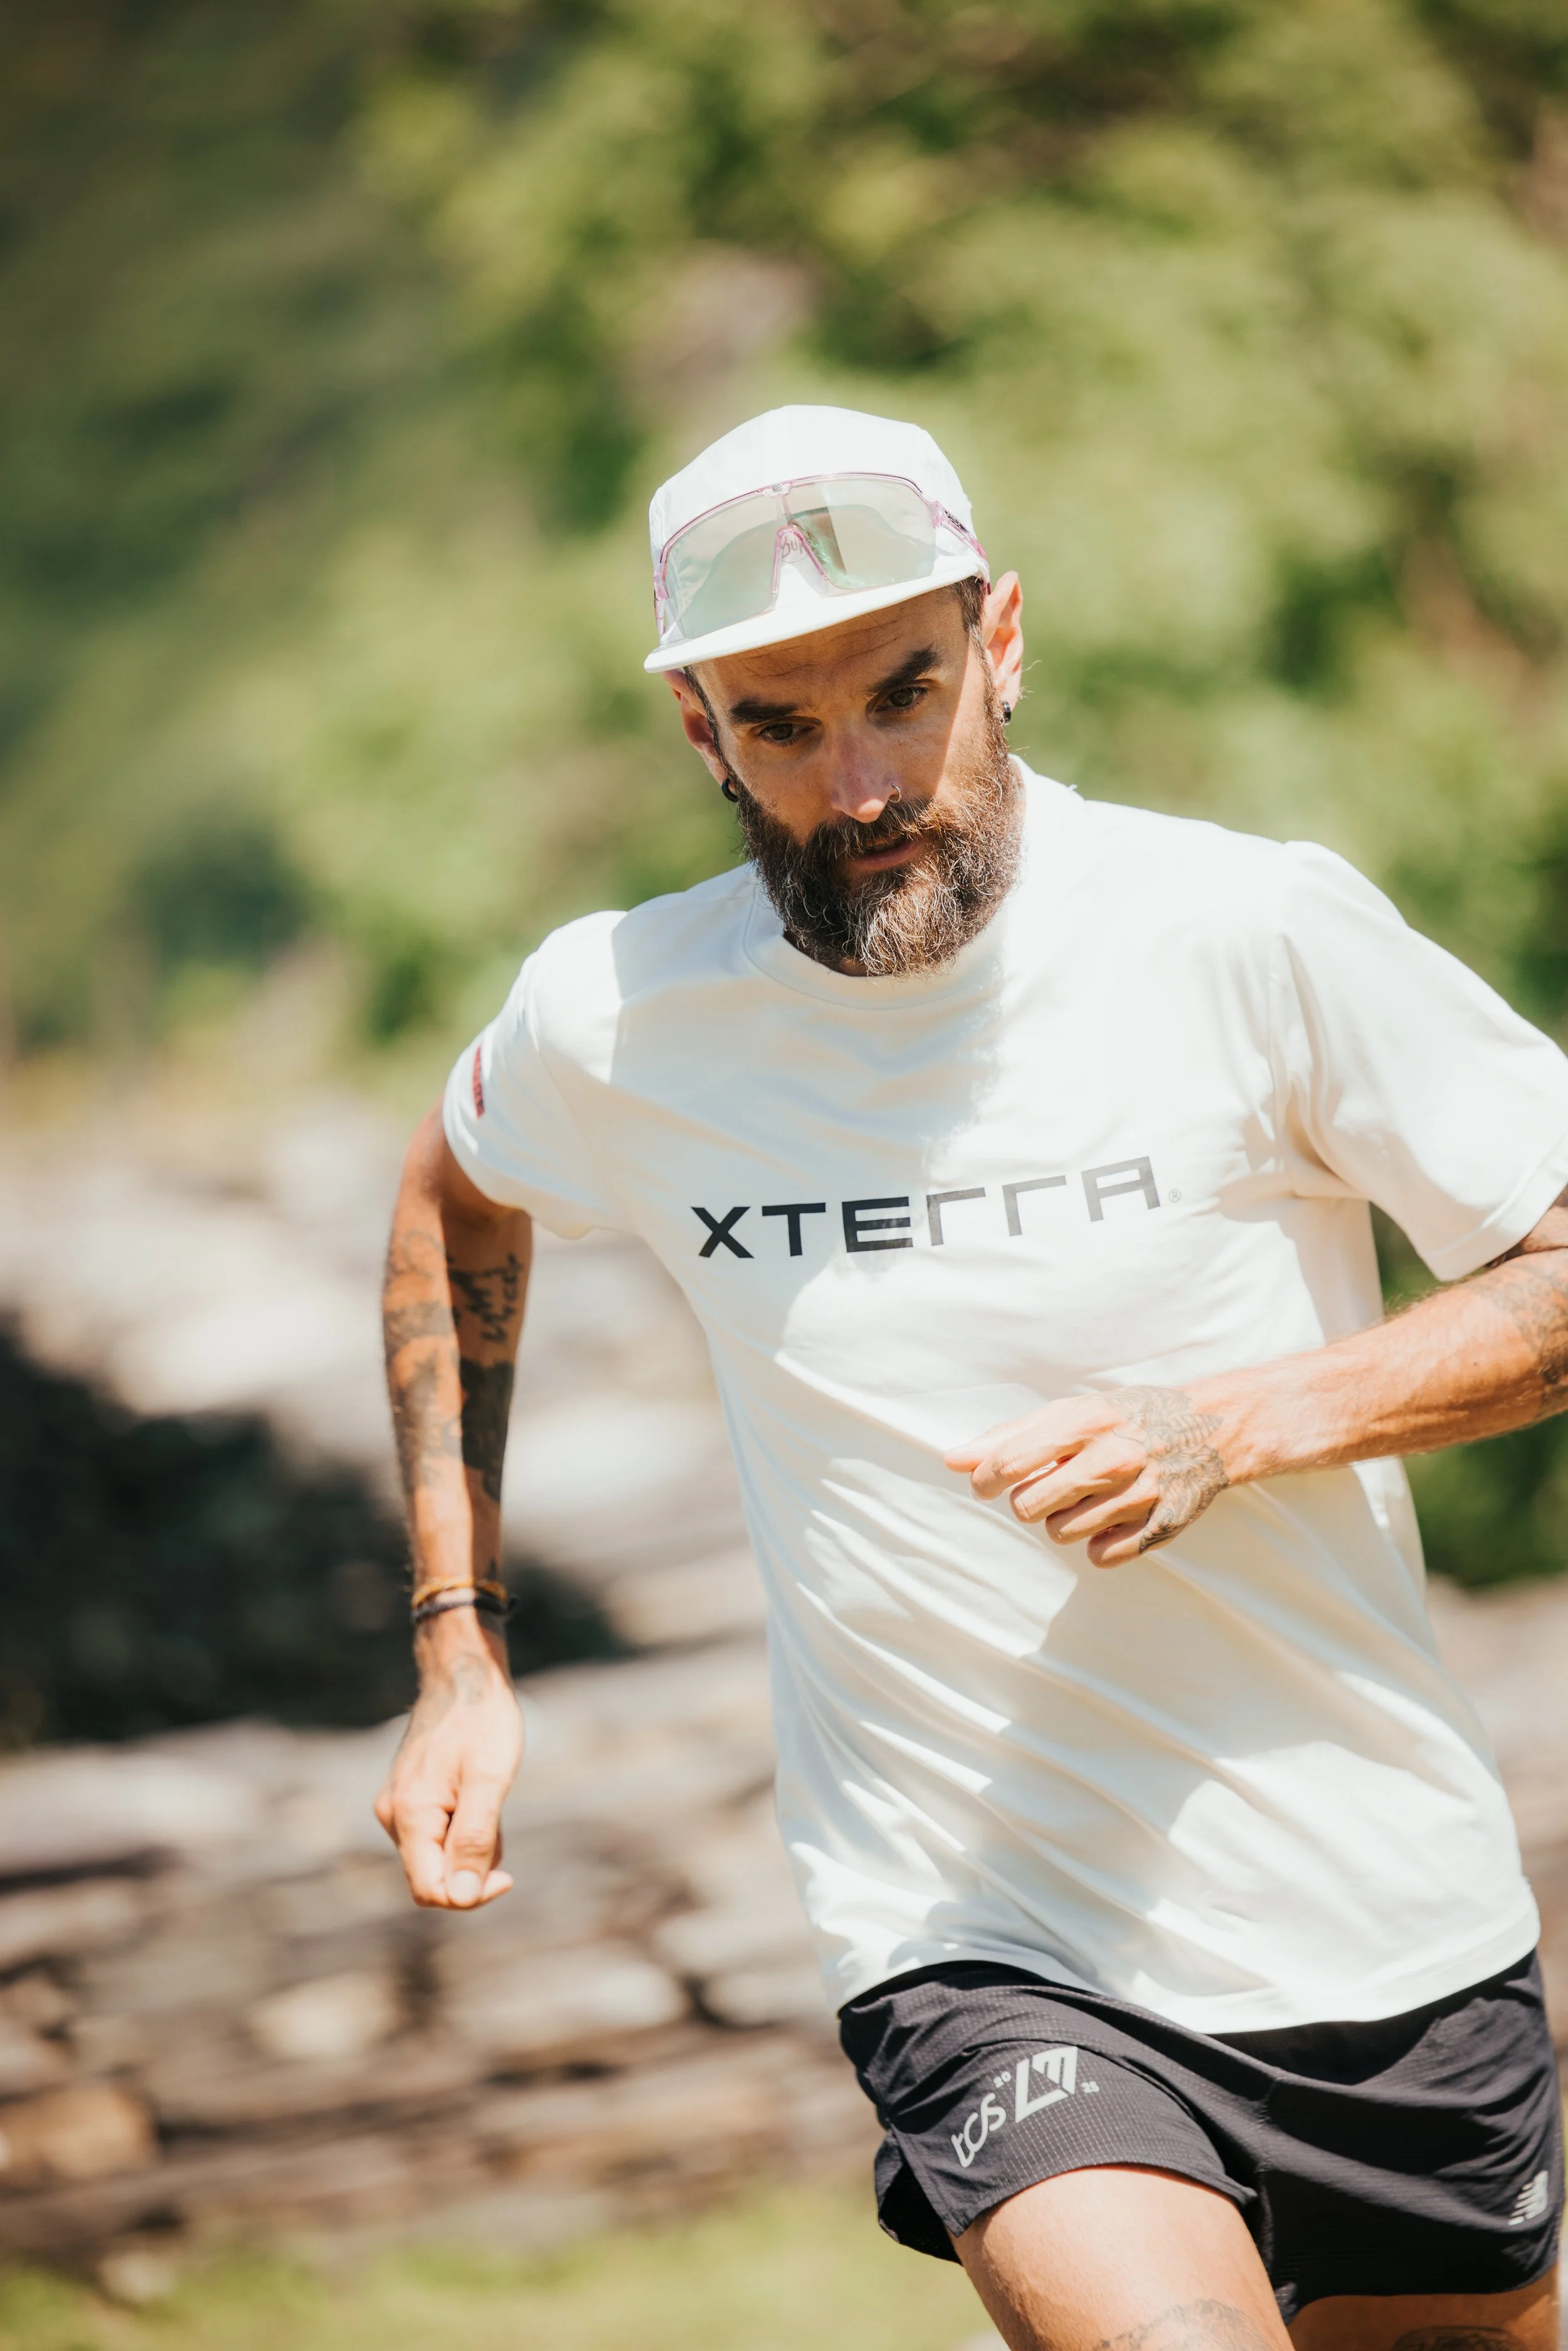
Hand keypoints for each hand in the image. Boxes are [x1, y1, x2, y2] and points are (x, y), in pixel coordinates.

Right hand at [375, 1643, 523, 1907]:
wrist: (464, 1672)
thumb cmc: (482, 1721)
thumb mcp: (489, 1780)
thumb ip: (474, 1840)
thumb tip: (460, 1897)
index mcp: (409, 1815)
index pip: (431, 1891)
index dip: (469, 1896)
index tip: (508, 1876)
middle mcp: (393, 1815)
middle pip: (433, 1876)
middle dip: (472, 1866)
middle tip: (499, 1822)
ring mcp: (397, 1805)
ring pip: (437, 1855)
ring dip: (471, 1845)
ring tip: (490, 1800)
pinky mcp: (408, 1796)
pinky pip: (435, 1834)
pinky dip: (462, 1827)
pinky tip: (479, 1796)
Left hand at [946, 1386, 1229, 1566]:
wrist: (1212, 1428)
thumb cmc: (1128, 1417)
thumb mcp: (1072, 1412)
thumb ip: (1010, 1435)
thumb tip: (952, 1460)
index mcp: (1085, 1422)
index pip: (1008, 1464)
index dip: (986, 1480)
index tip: (988, 1483)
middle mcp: (1111, 1458)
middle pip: (1029, 1508)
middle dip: (1029, 1501)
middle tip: (1049, 1487)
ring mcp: (1137, 1496)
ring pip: (1060, 1534)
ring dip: (1062, 1521)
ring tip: (1085, 1499)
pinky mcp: (1159, 1528)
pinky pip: (1100, 1557)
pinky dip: (1097, 1542)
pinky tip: (1110, 1518)